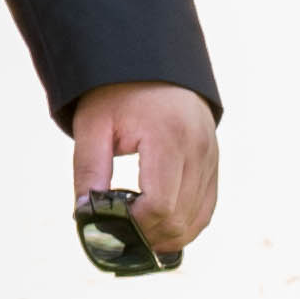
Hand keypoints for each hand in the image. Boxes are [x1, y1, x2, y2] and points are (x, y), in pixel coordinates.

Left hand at [71, 82, 220, 257]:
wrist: (152, 62)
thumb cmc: (117, 92)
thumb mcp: (93, 125)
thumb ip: (89, 170)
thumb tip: (86, 215)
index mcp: (168, 137)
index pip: (159, 205)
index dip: (134, 224)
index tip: (110, 220)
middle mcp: (198, 149)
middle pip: (179, 219)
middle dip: (147, 235)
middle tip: (118, 231)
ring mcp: (211, 157)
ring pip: (197, 220)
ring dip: (166, 235)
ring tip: (136, 231)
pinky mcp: (214, 162)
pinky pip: (206, 209)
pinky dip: (184, 225)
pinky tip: (159, 226)